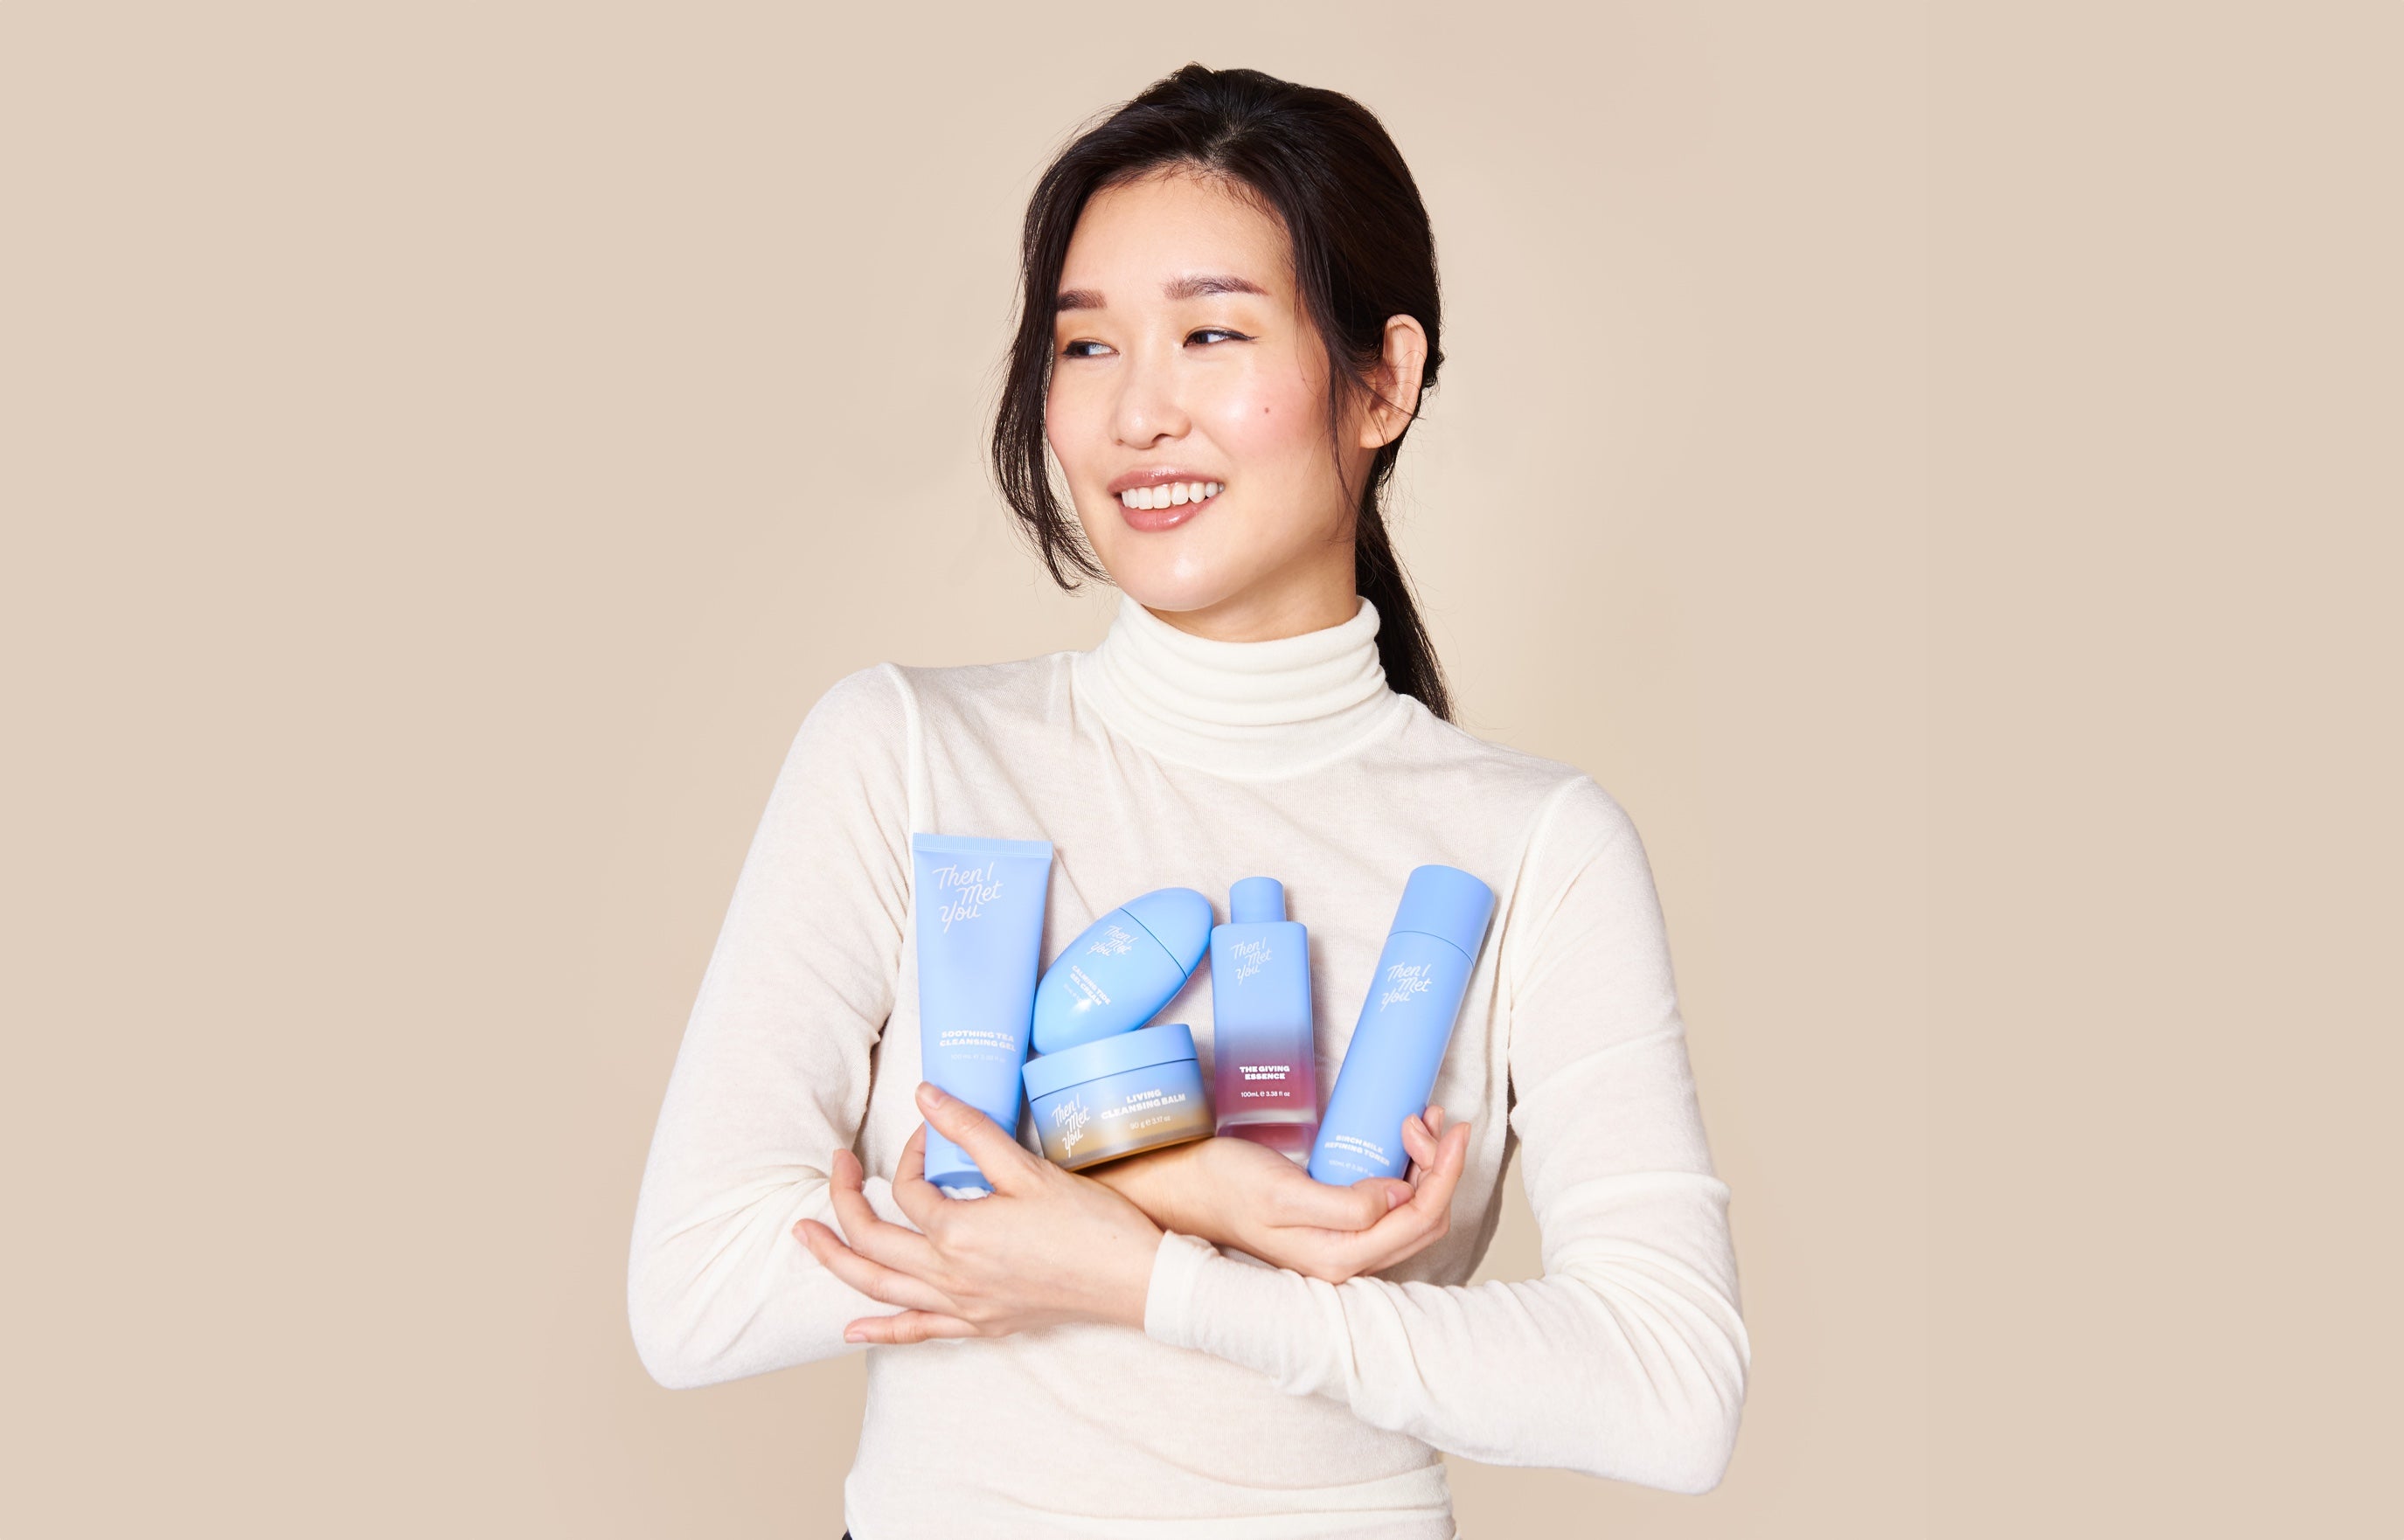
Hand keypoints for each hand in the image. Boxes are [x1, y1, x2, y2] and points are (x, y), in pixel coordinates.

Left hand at [792, 1081, 1163, 1344]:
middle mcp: (949, 1275)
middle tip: (834, 1166)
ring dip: (835, 1261)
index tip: (933, 1132)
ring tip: (805, 1237)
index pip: (909, 1189)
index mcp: (958, 1232)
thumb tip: (926, 1095)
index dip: (912, 1154)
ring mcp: (962, 1306)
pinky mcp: (981, 1325)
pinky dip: (879, 1331)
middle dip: (842, 1200)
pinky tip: (851, 1331)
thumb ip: (972, 1130)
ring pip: (878, 1288)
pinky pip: (917, 1332)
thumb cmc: (1090, 1225)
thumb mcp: (1028, 1169)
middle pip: (871, 1240)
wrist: (1135, 1282)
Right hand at [1090, 1106, 1470, 1282]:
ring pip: (1412, 1214)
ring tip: (1416, 1121)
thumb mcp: (1283, 1193)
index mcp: (1339, 1258)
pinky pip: (1390, 1207)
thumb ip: (1345, 1204)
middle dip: (1438, 1167)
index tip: (1450, 1127)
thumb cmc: (1225, 1186)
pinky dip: (1407, 1173)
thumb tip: (1398, 1198)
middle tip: (1425, 1116)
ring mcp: (1342, 1247)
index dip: (1444, 1172)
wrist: (1184, 1188)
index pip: (1420, 1219)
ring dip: (1426, 1168)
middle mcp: (1346, 1262)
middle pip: (1425, 1220)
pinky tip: (1399, 1142)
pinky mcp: (1335, 1228)